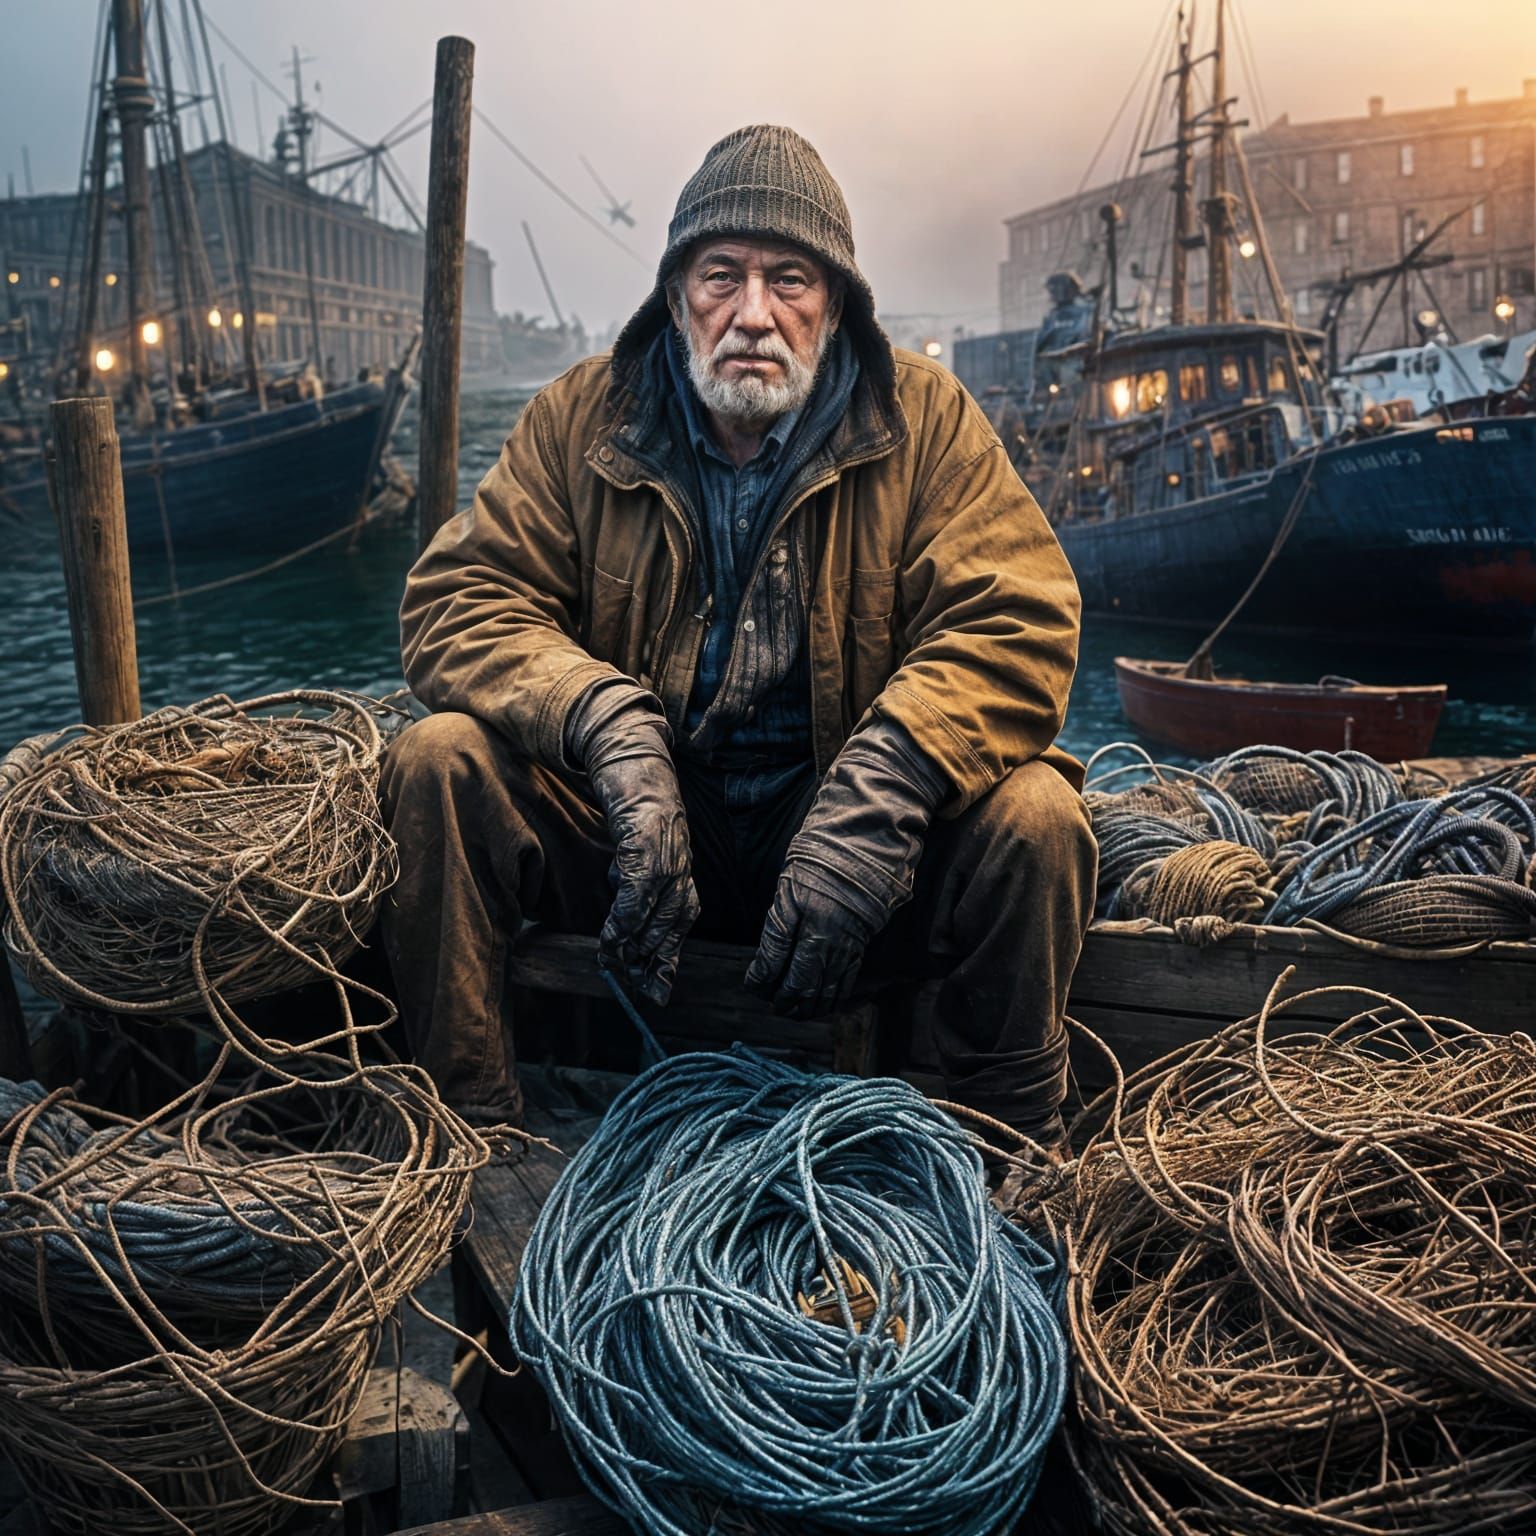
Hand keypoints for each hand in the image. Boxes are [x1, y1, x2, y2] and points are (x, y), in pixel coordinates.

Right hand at [587, 754, 699, 1005]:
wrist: (629, 754)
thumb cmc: (632, 800)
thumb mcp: (634, 846)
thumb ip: (631, 879)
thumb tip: (621, 914)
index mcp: (680, 867)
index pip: (679, 922)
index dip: (667, 958)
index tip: (658, 990)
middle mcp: (681, 864)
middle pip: (673, 925)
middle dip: (652, 961)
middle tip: (632, 985)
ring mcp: (667, 853)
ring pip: (658, 913)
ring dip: (634, 945)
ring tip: (615, 965)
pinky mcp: (648, 841)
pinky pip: (639, 891)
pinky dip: (626, 918)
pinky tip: (612, 936)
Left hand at [744, 865, 875, 1017]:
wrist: (858, 859)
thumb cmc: (816, 872)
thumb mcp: (787, 896)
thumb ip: (775, 935)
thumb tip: (761, 971)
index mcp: (811, 932)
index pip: (782, 969)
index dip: (763, 982)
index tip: (752, 985)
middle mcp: (832, 947)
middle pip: (806, 988)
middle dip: (786, 1002)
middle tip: (773, 1007)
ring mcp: (848, 951)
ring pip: (827, 992)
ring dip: (808, 1008)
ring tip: (793, 1012)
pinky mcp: (859, 950)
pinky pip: (846, 984)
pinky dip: (832, 1000)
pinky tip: (822, 1005)